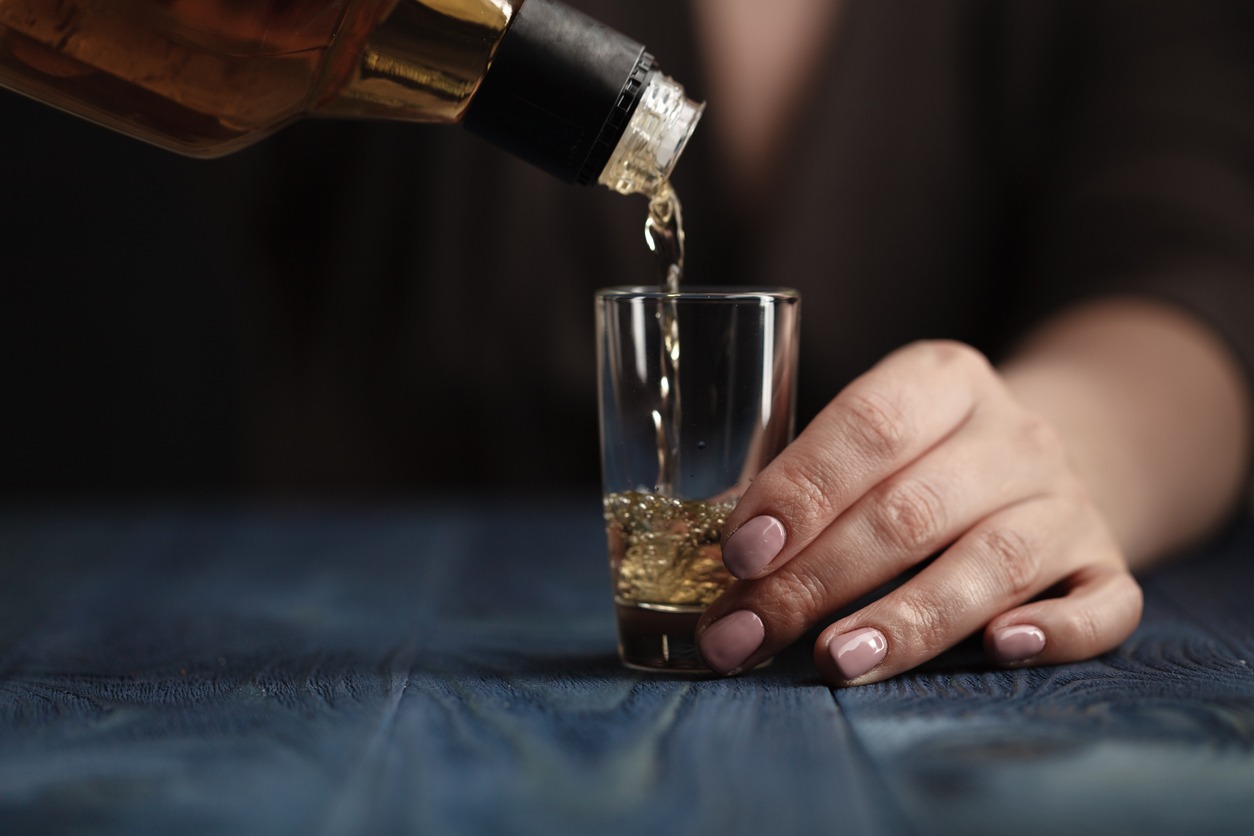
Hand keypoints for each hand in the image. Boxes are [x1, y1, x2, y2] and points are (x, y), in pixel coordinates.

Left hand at [696, 340, 1143, 683]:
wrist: (1041, 457)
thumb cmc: (918, 458)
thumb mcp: (867, 439)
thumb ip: (801, 483)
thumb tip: (700, 548)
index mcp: (942, 380)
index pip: (869, 425)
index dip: (800, 492)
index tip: (740, 556)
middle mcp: (1013, 433)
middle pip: (910, 510)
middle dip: (816, 581)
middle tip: (745, 635)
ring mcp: (1068, 500)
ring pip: (994, 561)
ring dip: (910, 619)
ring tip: (837, 660)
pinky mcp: (1106, 564)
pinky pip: (1101, 603)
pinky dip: (1055, 630)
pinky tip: (1000, 650)